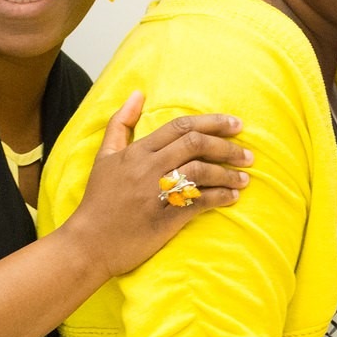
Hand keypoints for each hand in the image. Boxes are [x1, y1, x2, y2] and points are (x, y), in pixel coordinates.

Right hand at [61, 93, 249, 274]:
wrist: (89, 243)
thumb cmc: (98, 200)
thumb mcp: (105, 156)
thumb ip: (120, 123)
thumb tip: (137, 93)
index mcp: (138, 152)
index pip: (181, 127)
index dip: (212, 122)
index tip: (236, 124)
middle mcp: (149, 168)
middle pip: (196, 144)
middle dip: (227, 146)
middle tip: (248, 153)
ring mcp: (158, 193)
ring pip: (201, 171)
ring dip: (228, 173)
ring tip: (244, 178)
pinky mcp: (166, 218)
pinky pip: (200, 202)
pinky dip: (220, 197)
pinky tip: (231, 197)